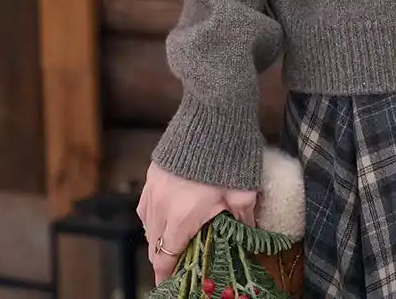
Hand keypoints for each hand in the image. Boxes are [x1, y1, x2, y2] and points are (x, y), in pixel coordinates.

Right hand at [137, 161, 257, 283]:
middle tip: (177, 262)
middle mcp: (161, 206)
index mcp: (181, 217)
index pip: (166, 257)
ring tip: (174, 239)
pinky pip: (146, 204)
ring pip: (147, 225)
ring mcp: (153, 188)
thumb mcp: (243, 192)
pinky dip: (154, 215)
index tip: (170, 283)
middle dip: (163, 257)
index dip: (167, 274)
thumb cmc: (230, 155)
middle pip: (154, 245)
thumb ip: (243, 220)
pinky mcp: (152, 172)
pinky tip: (167, 213)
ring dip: (158, 236)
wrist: (214, 114)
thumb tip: (249, 235)